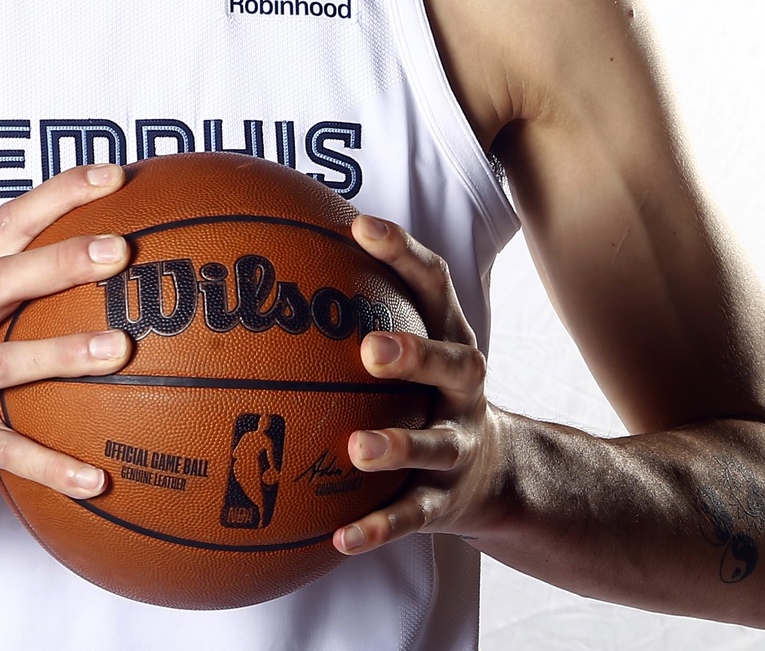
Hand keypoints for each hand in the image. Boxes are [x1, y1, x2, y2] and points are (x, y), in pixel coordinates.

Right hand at [0, 163, 133, 523]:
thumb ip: (13, 295)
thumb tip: (102, 266)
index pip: (5, 227)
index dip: (57, 196)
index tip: (113, 175)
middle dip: (59, 259)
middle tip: (121, 250)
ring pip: (3, 362)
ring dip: (62, 352)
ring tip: (119, 350)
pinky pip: (4, 452)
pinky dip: (50, 465)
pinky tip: (96, 480)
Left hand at [333, 214, 504, 553]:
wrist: (493, 474)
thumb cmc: (424, 391)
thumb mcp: (409, 344)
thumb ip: (352, 304)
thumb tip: (270, 253)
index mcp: (448, 336)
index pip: (433, 283)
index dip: (402, 253)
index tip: (360, 226)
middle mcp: (462, 387)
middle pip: (451, 362)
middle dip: (414, 355)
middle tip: (370, 350)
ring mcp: (457, 445)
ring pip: (433, 445)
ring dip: (397, 446)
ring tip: (357, 448)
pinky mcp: (445, 501)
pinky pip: (411, 516)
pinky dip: (379, 527)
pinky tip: (339, 538)